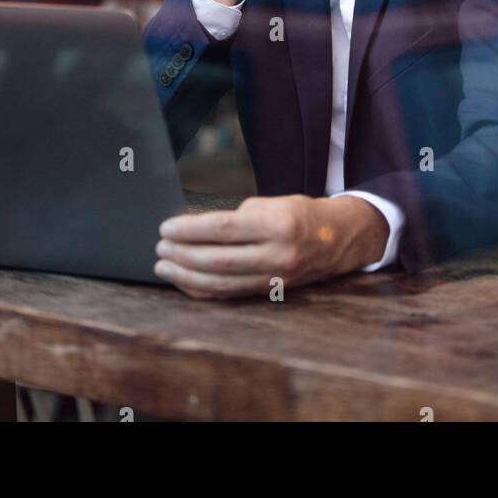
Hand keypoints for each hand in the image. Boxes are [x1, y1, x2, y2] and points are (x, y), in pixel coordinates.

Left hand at [153, 194, 388, 298]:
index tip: (166, 228)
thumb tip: (199, 229)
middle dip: (182, 255)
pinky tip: (185, 283)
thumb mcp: (273, 203)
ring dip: (187, 277)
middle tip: (160, 248)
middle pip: (218, 259)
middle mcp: (276, 254)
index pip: (222, 229)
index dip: (190, 230)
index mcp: (277, 224)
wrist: (337, 239)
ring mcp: (274, 278)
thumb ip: (239, 216)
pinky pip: (230, 294)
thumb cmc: (300, 214)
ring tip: (164, 267)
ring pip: (221, 283)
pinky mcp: (270, 293)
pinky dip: (204, 291)